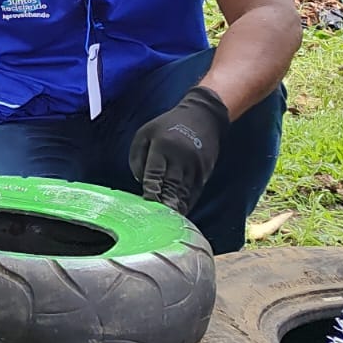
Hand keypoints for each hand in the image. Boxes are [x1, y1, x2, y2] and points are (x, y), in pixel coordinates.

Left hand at [129, 86, 229, 214]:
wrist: (203, 116)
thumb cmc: (167, 125)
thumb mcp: (145, 133)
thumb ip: (138, 157)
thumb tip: (140, 182)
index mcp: (163, 147)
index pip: (155, 174)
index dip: (151, 191)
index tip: (146, 205)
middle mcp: (181, 159)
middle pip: (171, 187)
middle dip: (163, 205)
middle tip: (155, 223)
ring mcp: (195, 167)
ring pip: (184, 193)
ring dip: (175, 209)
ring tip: (166, 226)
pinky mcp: (204, 173)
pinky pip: (194, 193)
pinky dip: (186, 205)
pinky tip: (178, 217)